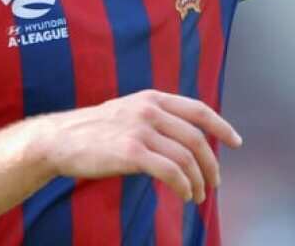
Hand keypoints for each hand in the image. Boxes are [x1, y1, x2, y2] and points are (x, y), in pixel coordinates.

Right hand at [34, 90, 242, 203]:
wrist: (59, 140)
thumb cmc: (93, 131)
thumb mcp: (127, 112)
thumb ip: (155, 118)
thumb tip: (184, 140)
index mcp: (152, 98)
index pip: (198, 110)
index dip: (221, 126)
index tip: (236, 142)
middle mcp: (150, 110)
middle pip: (196, 138)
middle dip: (211, 164)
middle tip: (214, 183)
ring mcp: (140, 130)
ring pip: (186, 157)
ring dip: (198, 180)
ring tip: (197, 196)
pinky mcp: (131, 152)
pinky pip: (170, 172)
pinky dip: (183, 186)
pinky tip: (184, 195)